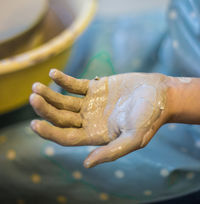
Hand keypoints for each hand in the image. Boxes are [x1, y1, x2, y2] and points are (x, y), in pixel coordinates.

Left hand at [30, 70, 169, 167]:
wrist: (159, 95)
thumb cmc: (149, 118)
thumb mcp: (134, 138)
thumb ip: (111, 152)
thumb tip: (86, 164)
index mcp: (95, 135)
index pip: (66, 137)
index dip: (49, 132)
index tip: (34, 123)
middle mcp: (89, 120)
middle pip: (61, 117)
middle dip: (46, 109)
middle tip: (33, 97)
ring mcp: (90, 103)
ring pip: (64, 100)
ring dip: (49, 94)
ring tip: (36, 87)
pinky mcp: (94, 88)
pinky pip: (74, 85)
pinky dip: (63, 80)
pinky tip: (53, 74)